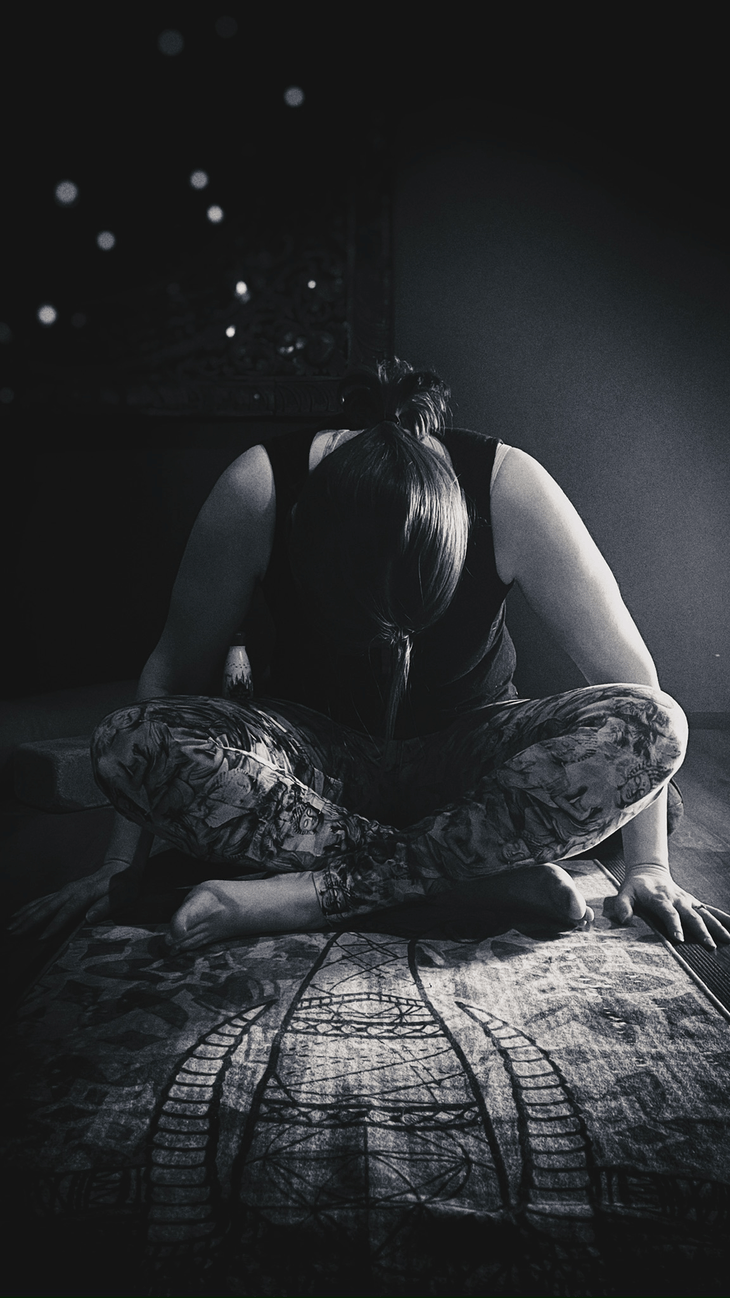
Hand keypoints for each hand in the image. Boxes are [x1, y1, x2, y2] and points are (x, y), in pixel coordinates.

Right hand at [8, 858, 141, 939]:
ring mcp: (66, 890)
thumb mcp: (123, 895)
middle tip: (15, 934)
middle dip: (30, 921)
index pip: (66, 911)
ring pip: (42, 903)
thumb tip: (90, 917)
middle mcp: (71, 890)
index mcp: (85, 893)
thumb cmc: (124, 884)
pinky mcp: (64, 892)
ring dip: (26, 915)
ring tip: (11, 926)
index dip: (54, 924)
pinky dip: (30, 907)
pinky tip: (20, 914)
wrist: (121, 867)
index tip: (41, 938)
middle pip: (47, 906)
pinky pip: (43, 900)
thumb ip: (107, 905)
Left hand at [605, 864, 729, 949]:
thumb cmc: (635, 887)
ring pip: (704, 913)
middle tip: (709, 945)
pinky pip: (710, 909)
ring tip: (727, 939)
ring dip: (716, 926)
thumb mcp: (624, 893)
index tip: (679, 939)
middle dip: (701, 930)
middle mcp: (677, 899)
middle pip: (690, 915)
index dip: (674, 925)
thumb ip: (623, 905)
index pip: (668, 913)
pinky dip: (723, 917)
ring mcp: (687, 901)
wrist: (648, 871)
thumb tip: (623, 920)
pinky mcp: (693, 902)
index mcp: (660, 899)